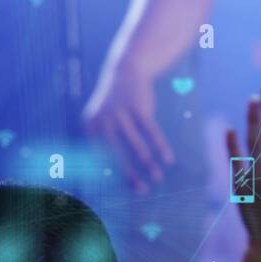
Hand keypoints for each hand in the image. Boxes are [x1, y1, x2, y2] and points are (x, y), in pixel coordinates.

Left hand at [82, 63, 174, 192]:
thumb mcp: (103, 119)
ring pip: (136, 144)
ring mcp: (121, 113)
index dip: (112, 175)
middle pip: (117, 154)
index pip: (99, 158)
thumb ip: (104, 143)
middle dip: (131, 174)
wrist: (125, 71)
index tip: (126, 190)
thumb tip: (112, 171)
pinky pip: (151, 132)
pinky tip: (169, 159)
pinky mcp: (139, 108)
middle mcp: (103, 121)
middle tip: (143, 190)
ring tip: (158, 178)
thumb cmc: (116, 103)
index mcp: (91, 128)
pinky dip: (161, 146)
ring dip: (148, 163)